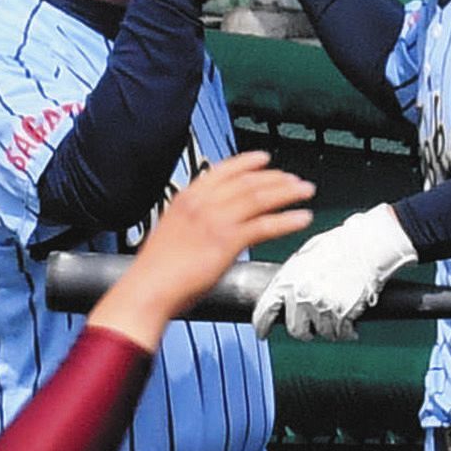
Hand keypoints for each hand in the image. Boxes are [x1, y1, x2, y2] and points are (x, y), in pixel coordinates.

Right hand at [86, 151, 313, 348]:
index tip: (264, 159)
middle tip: (294, 179)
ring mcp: (215, 220)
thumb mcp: (170, 234)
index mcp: (186, 199)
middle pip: (246, 182)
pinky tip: (300, 218)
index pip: (222, 171)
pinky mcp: (227, 241)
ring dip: (286, 193)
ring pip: (259, 198)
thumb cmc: (154, 273)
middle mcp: (202, 204)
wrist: (147, 290)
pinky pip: (264, 225)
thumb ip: (193, 224)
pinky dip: (287, 220)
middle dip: (275, 178)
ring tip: (304, 192)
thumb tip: (211, 228)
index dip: (247, 163)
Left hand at [251, 204, 416, 341]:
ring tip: (336, 317)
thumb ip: (293, 276)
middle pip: (296, 329)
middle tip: (312, 326)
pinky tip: (349, 325)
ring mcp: (321, 307)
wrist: (367, 245)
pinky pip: (341, 333)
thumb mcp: (305, 256)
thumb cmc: (340, 244)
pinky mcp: (342, 314)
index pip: (265, 311)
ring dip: (328, 329)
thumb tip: (286, 290)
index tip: (262, 332)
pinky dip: (346, 332)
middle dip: (304, 330)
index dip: (262, 325)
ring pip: (321, 333)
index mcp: (287, 280)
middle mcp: (301, 296)